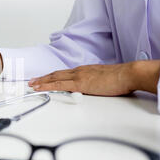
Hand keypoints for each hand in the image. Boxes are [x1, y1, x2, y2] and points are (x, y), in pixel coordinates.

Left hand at [28, 61, 159, 95]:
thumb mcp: (105, 80)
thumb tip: (95, 89)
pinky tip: (39, 87)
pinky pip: (58, 85)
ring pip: (54, 78)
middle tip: (32, 81)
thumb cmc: (121, 78)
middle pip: (56, 74)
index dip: (53, 76)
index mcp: (85, 70)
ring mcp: (78, 76)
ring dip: (42, 81)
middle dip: (43, 78)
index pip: (65, 73)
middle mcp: (79, 71)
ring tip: (32, 84)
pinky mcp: (79, 83)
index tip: (45, 78)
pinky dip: (47, 86)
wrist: (128, 74)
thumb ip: (97, 84)